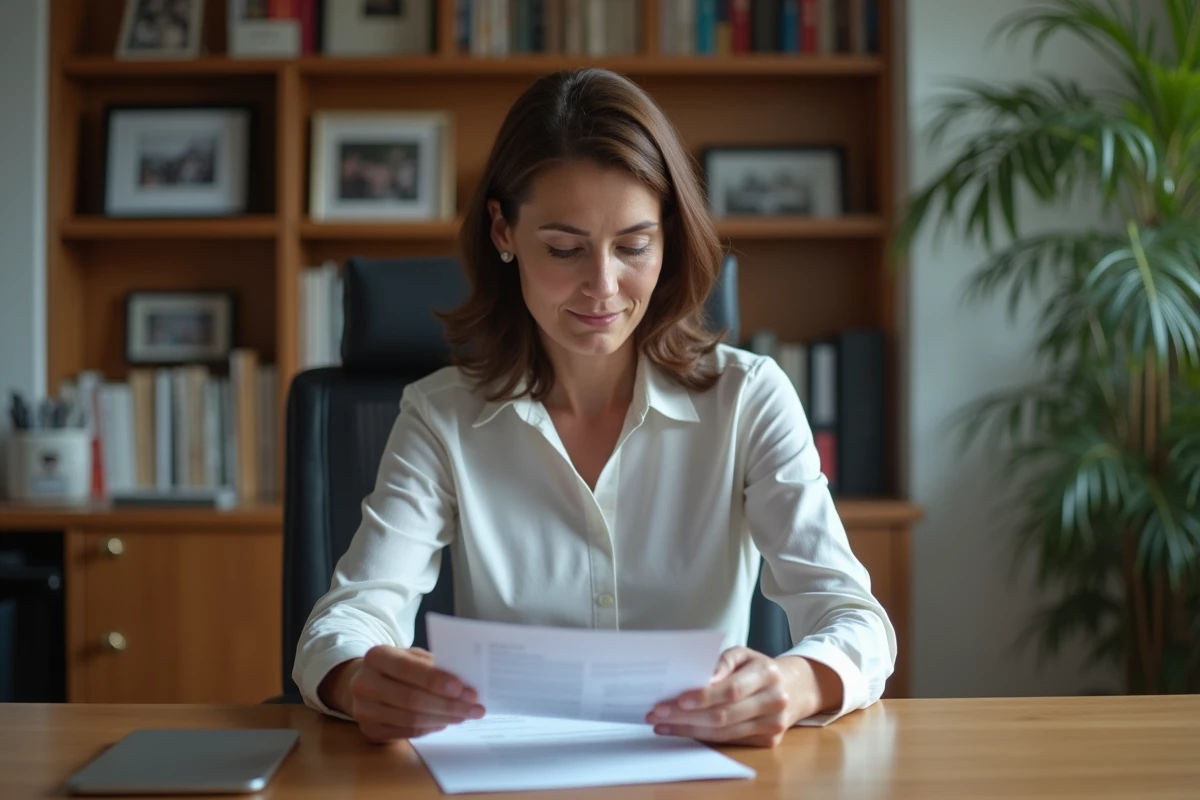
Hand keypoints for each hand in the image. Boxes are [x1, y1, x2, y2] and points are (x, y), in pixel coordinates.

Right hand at [319, 646, 485, 742]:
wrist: (364, 682)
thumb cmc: (395, 666)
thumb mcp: (410, 655)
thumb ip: (432, 664)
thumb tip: (465, 680)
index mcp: (376, 657)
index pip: (407, 669)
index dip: (436, 680)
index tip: (463, 688)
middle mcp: (364, 684)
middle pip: (412, 699)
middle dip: (448, 704)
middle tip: (475, 707)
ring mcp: (364, 710)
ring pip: (412, 719)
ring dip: (444, 718)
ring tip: (466, 715)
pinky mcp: (370, 731)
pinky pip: (408, 732)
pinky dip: (432, 727)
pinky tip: (447, 721)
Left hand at [645, 648, 841, 747]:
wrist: (793, 688)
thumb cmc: (757, 668)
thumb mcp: (743, 653)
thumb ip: (722, 662)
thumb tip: (704, 678)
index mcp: (768, 673)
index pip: (732, 690)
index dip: (704, 697)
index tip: (677, 700)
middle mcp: (774, 700)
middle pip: (725, 715)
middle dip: (687, 716)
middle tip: (658, 713)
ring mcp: (773, 724)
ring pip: (724, 733)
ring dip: (689, 730)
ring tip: (662, 724)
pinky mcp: (768, 741)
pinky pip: (729, 741)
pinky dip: (702, 737)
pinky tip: (681, 730)